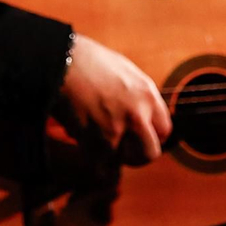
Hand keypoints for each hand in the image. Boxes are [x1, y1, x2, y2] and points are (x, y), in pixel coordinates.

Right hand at [58, 33, 172, 164]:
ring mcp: (117, 130)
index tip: (141, 138)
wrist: (60, 62)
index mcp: (147, 94)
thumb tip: (141, 117)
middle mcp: (137, 114)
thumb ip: (137, 96)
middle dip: (136, 155)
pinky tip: (81, 139)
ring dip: (110, 156)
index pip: (165, 130)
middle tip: (123, 150)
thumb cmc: (87, 61)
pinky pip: (99, 164)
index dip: (152, 137)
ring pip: (122, 161)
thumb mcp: (124, 72)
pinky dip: (90, 157)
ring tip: (96, 139)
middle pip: (150, 153)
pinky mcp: (95, 141)